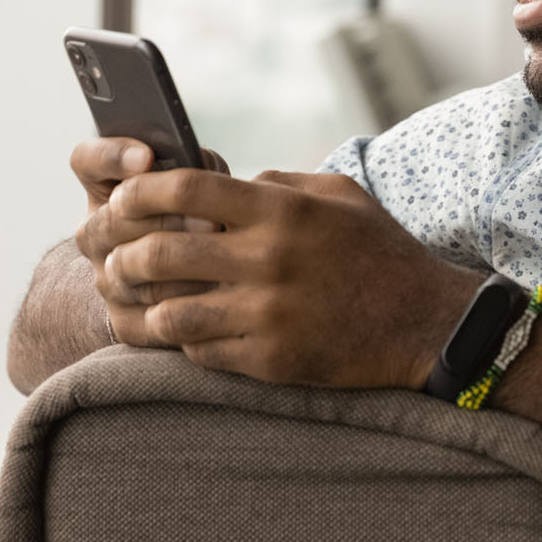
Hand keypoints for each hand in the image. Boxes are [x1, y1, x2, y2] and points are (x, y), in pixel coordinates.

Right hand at [70, 137, 229, 345]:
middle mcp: (96, 234)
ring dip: (176, 263)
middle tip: (209, 220)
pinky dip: (183, 302)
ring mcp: (106, 279)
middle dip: (164, 218)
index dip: (111, 156)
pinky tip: (214, 291)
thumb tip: (199, 165)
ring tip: (218, 254)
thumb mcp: (201, 185)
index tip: (148, 157)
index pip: (88, 160)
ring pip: (129, 271)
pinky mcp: (125, 321)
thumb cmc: (202, 218)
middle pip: (112, 221)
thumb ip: (195, 167)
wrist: (193, 283)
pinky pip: (148, 315)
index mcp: (106, 189)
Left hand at [101, 167, 484, 389]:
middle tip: (115, 255)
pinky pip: (199, 351)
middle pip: (163, 251)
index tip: (124, 199)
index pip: (187, 189)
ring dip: (143, 305)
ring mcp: (268, 315)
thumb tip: (225, 181)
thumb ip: (279, 181)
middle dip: (124, 253)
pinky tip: (181, 327)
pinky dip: (182, 338)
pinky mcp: (270, 360)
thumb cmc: (380, 252)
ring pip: (170, 311)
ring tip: (136, 298)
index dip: (141, 192)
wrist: (426, 324)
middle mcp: (270, 260)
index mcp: (282, 210)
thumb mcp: (339, 195)